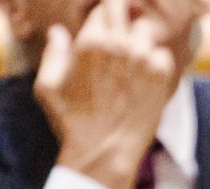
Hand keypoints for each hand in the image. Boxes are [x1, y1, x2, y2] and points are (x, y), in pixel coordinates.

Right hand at [33, 0, 175, 188]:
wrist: (105, 153)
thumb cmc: (72, 122)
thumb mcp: (48, 89)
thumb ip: (52, 54)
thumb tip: (58, 32)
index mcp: (91, 42)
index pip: (102, 7)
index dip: (101, 16)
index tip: (102, 27)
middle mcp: (119, 44)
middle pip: (124, 8)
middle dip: (119, 16)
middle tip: (117, 38)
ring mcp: (143, 58)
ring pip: (144, 31)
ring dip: (137, 41)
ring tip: (128, 63)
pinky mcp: (161, 74)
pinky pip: (161, 54)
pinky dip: (154, 63)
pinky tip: (141, 80)